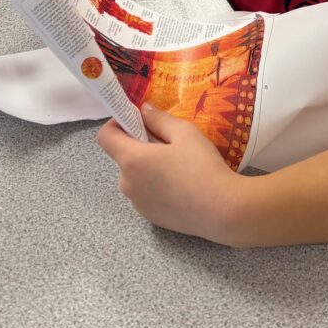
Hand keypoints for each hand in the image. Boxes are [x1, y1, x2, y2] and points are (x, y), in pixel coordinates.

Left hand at [97, 104, 241, 244]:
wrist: (222, 211)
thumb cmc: (202, 167)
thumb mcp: (184, 132)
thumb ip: (159, 119)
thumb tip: (144, 110)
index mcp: (131, 160)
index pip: (105, 137)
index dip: (116, 123)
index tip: (136, 120)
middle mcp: (127, 184)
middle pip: (123, 157)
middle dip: (139, 146)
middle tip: (167, 142)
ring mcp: (138, 204)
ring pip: (135, 176)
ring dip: (148, 167)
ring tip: (178, 166)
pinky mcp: (150, 218)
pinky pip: (145, 194)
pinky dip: (155, 186)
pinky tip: (181, 186)